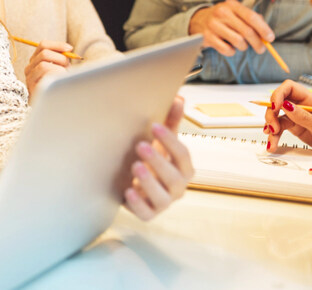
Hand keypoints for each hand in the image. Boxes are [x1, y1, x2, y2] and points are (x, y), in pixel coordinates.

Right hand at [24, 40, 71, 97]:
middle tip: (68, 65)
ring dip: (58, 68)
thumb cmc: (57, 85)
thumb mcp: (60, 68)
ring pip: (43, 65)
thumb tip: (68, 50)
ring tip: (64, 75)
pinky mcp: (31, 88)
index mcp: (36, 60)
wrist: (51, 105)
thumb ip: (62, 59)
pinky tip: (60, 81)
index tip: (70, 49)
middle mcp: (30, 67)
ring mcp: (29, 77)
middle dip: (60, 57)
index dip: (57, 45)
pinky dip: (55, 76)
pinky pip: (44, 77)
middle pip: (44, 53)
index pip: (43, 45)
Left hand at [124, 96, 193, 219]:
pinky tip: (128, 192)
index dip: (170, 141)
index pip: (183, 155)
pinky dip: (138, 205)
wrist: (137, 182)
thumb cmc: (154, 158)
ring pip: (162, 198)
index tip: (154, 126)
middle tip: (140, 145)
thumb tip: (179, 97)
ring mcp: (164, 202)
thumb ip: (170, 122)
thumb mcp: (161, 141)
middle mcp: (178, 187)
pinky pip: (146, 214)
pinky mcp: (148, 213)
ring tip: (135, 166)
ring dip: (149, 182)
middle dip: (158, 161)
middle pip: (174, 177)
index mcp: (184, 168)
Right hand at [188, 0, 273, 56]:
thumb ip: (253, 20)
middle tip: (261, 49)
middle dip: (258, 43)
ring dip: (244, 47)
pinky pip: (227, 50)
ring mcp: (213, 25)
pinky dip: (232, 52)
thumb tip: (267, 35)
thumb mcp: (236, 12)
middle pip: (247, 31)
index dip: (263, 29)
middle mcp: (221, 13)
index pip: (252, 17)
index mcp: (232, 5)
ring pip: (238, 42)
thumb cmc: (224, 18)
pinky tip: (230, 47)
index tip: (270, 38)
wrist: (199, 20)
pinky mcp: (207, 37)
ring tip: (241, 45)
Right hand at [264, 80, 311, 161]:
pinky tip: (272, 144)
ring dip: (271, 126)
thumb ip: (305, 117)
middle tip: (272, 127)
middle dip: (272, 114)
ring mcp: (297, 117)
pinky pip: (280, 129)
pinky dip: (274, 136)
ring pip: (277, 116)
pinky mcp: (295, 127)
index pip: (289, 88)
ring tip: (272, 139)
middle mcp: (303, 106)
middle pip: (278, 102)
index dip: (278, 94)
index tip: (275, 107)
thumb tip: (286, 105)